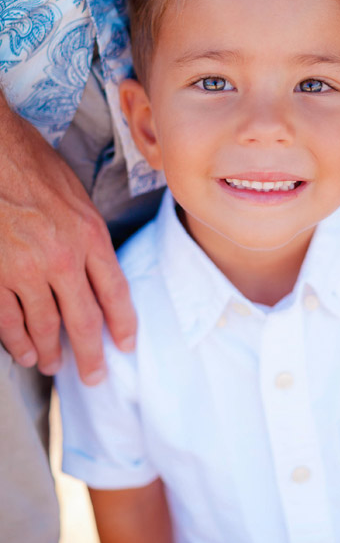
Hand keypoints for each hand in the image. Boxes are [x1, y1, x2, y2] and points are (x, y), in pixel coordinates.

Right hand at [0, 100, 135, 384]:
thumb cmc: (35, 166)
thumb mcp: (79, 198)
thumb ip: (89, 236)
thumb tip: (95, 269)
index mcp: (91, 236)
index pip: (115, 292)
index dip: (122, 323)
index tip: (126, 343)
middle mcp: (63, 258)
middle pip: (83, 319)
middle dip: (91, 353)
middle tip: (94, 376)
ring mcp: (26, 269)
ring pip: (44, 325)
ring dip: (49, 351)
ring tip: (53, 365)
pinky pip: (8, 319)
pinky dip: (16, 340)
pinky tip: (22, 352)